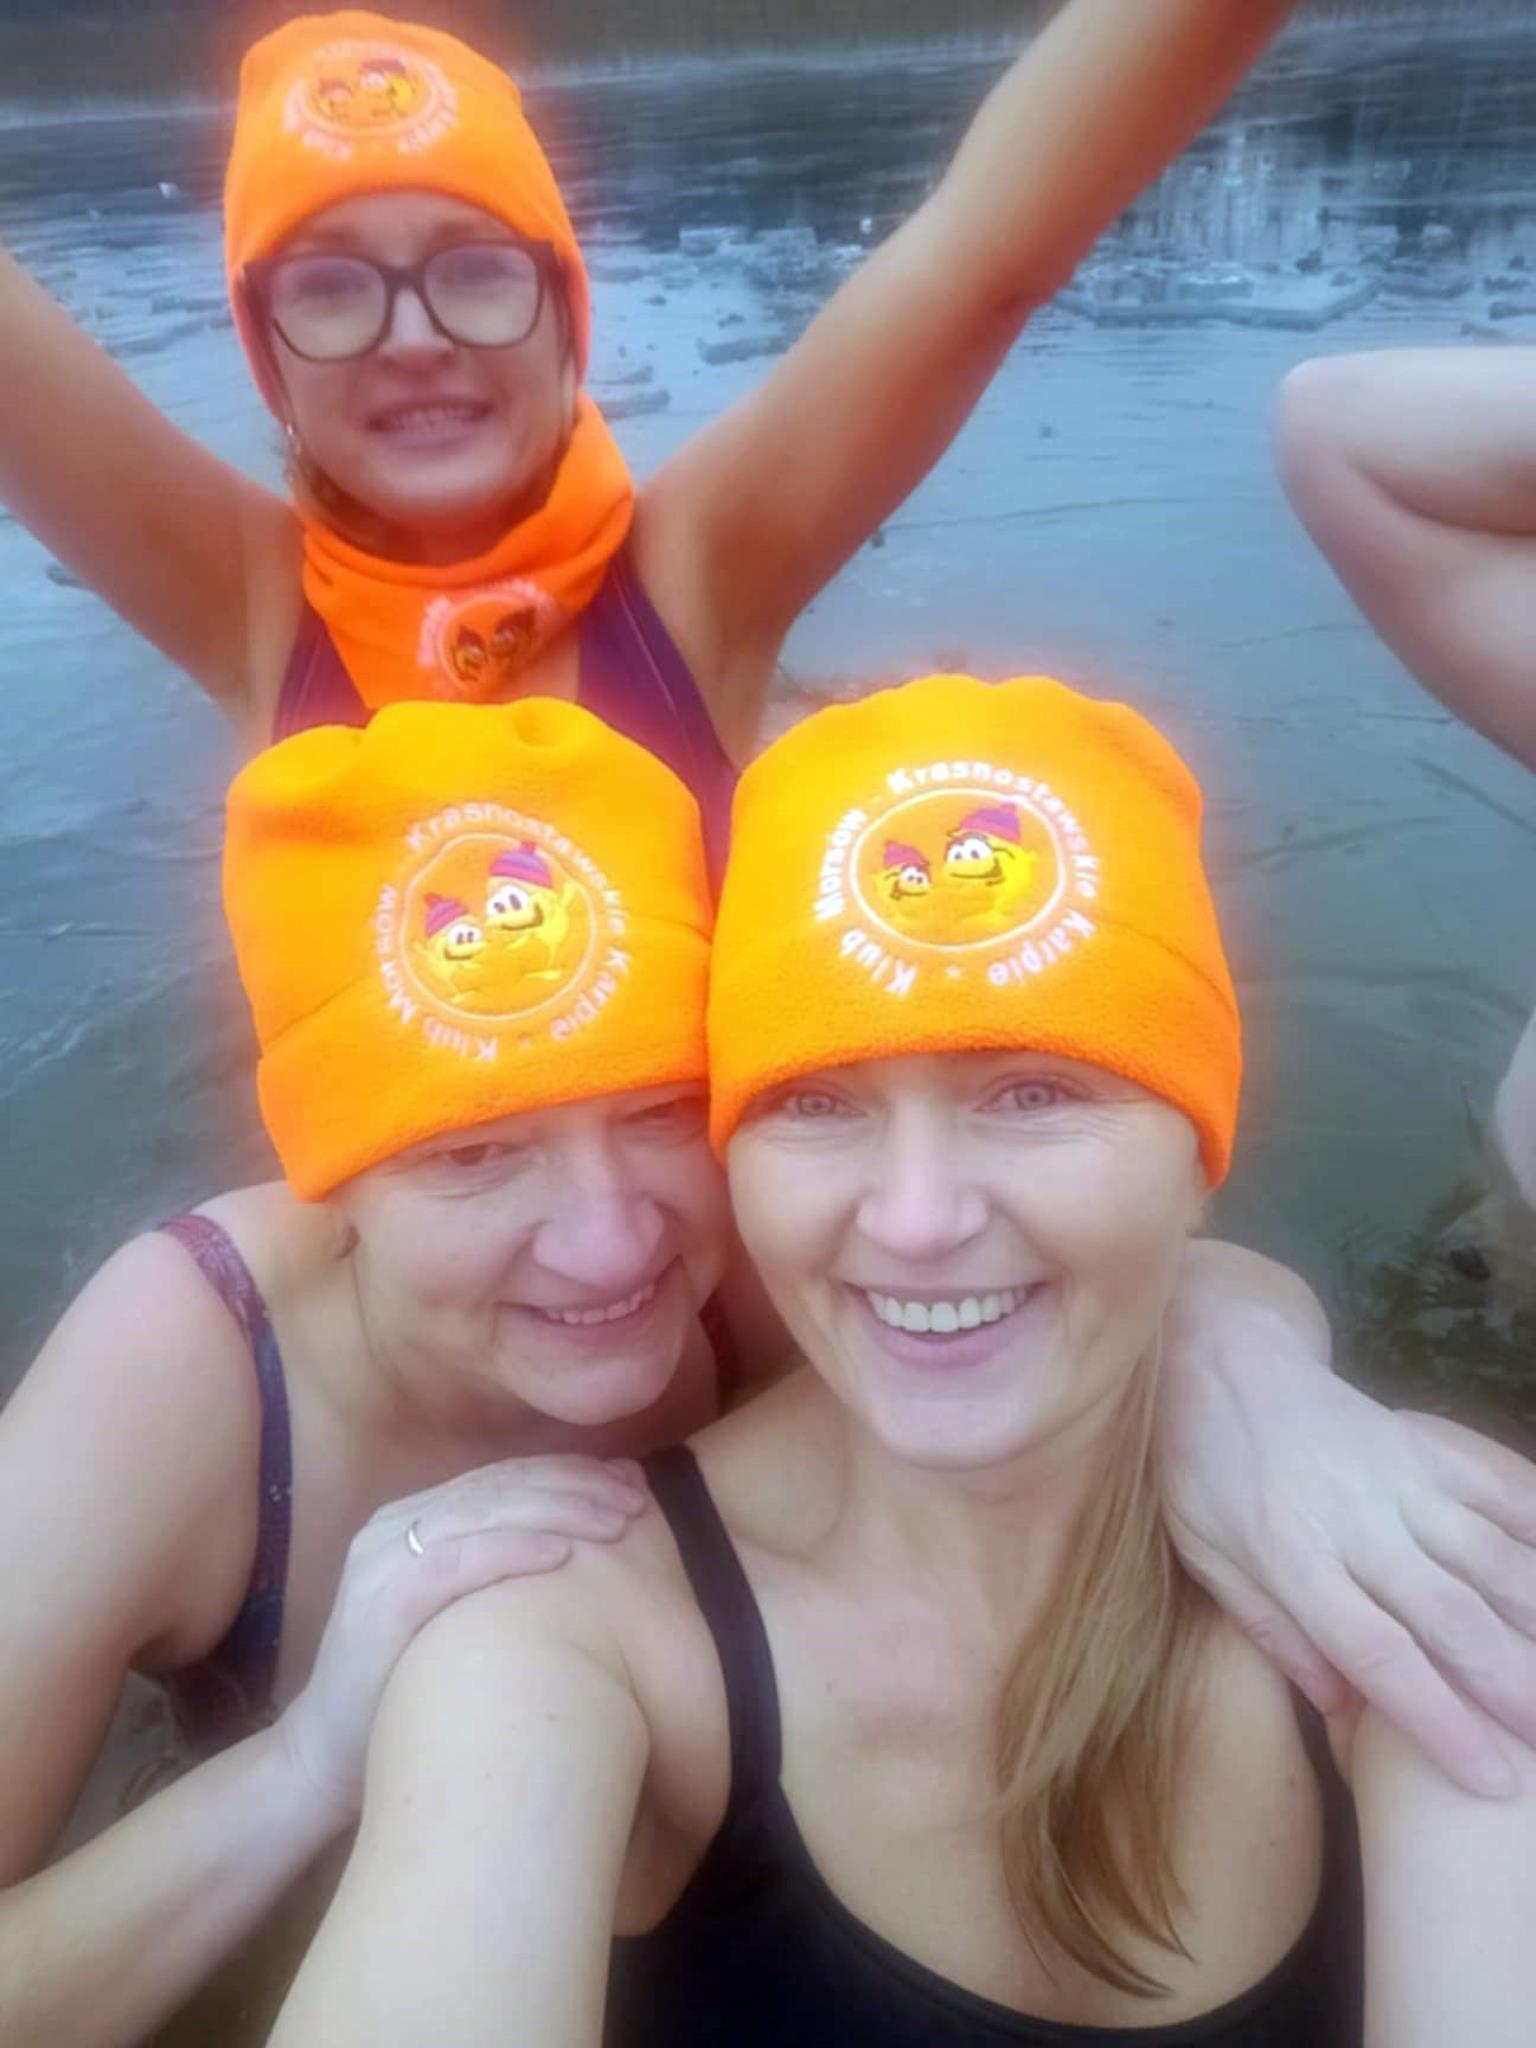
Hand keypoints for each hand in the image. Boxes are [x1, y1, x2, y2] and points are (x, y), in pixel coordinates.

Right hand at [274, 1454, 646, 1820]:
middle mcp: (393, 1526)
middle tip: (636, 1498)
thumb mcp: (460, 1615)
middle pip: (500, 1485)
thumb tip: (583, 1545)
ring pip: (484, 1510)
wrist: (327, 1762)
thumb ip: (499, 1573)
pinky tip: (563, 1555)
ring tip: (617, 1521)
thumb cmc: (408, 1693)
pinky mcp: (379, 1600)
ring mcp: (381, 1559)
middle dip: (576, 1486)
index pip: (503, 1478)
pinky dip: (513, 1550)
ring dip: (559, 1509)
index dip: (570, 1474)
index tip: (630, 1482)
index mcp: (414, 1521)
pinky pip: (456, 1560)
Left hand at [1161, 1328, 1535, 1797]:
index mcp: (1293, 1557)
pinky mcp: (1427, 1443)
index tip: (1492, 1779)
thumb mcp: (1204, 1555)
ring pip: (1492, 1557)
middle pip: (1450, 1616)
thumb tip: (1340, 1708)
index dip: (1440, 1720)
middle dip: (1512, 1687)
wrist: (1218, 1357)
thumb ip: (1271, 1629)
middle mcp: (1357, 1521)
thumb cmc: (1200, 1469)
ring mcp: (1400, 1477)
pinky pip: (1499, 1488)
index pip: (1378, 1654)